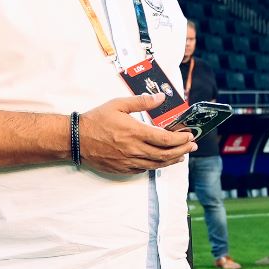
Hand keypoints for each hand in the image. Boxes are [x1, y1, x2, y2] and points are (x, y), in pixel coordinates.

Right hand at [79, 92, 195, 173]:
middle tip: (192, 146)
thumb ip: (141, 101)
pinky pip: (144, 169)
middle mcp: (135, 150)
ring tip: (181, 155)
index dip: (181, 139)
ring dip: (172, 160)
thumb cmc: (96, 120)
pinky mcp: (123, 169)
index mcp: (135, 132)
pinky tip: (160, 160)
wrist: (77, 139)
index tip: (189, 135)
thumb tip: (160, 98)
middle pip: (166, 154)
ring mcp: (129, 162)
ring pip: (157, 164)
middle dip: (182, 150)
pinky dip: (156, 165)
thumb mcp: (118, 104)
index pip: (166, 139)